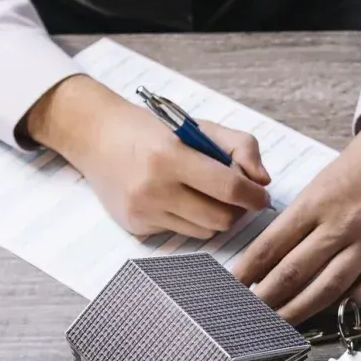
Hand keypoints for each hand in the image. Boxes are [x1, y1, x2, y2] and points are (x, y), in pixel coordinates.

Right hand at [25, 75, 271, 237]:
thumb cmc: (155, 131)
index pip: (229, 189)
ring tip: (208, 196)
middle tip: (237, 197)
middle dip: (237, 210)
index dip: (255, 196)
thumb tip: (263, 181)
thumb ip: (241, 146)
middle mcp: (154, 188)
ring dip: (216, 217)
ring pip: (204, 231)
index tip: (263, 196)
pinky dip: (190, 220)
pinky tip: (178, 199)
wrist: (97, 137)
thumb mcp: (200, 126)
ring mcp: (142, 211)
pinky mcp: (135, 226)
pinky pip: (181, 233)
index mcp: (171, 157)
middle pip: (221, 219)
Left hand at [233, 110, 360, 324]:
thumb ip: (302, 218)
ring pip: (328, 287)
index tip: (233, 287)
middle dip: (267, 298)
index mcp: (316, 202)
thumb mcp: (322, 182)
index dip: (248, 271)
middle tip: (251, 314)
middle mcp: (341, 224)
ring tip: (283, 323)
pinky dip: (349, 303)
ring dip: (301, 310)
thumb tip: (274, 253)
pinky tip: (334, 309)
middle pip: (294, 272)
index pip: (271, 245)